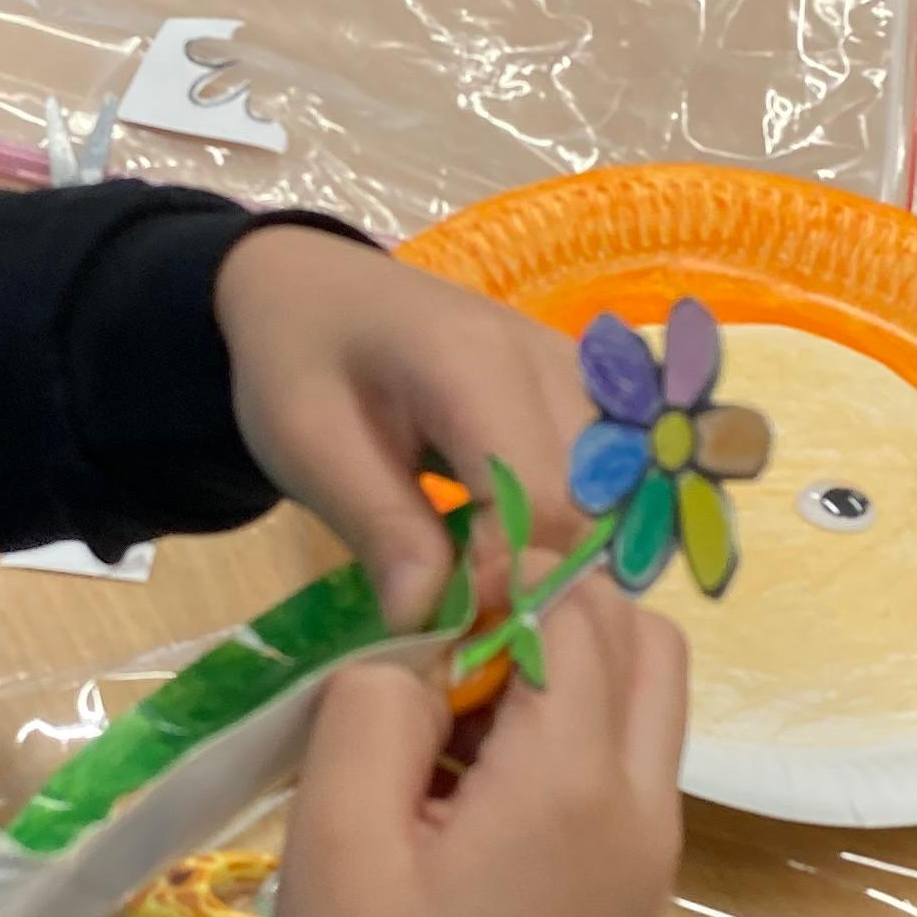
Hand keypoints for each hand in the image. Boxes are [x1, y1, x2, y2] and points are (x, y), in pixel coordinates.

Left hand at [215, 227, 587, 628]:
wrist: (309, 289)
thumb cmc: (298, 362)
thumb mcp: (307, 446)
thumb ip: (379, 529)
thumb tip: (431, 626)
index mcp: (472, 365)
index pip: (539, 501)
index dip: (507, 578)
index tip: (452, 622)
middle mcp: (550, 359)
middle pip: (594, 503)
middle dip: (543, 576)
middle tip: (472, 616)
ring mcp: (580, 370)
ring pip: (619, 494)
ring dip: (566, 554)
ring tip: (494, 583)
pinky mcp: (589, 387)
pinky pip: (616, 473)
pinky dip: (580, 524)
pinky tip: (522, 545)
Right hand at [274, 586, 688, 916]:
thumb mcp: (335, 838)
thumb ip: (374, 706)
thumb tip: (420, 657)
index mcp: (576, 780)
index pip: (577, 604)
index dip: (503, 570)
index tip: (424, 598)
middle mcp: (643, 807)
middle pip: (645, 641)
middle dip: (555, 608)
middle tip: (449, 653)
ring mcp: (651, 860)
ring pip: (646, 707)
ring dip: (568, 676)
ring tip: (451, 730)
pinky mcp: (634, 902)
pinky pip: (629, 774)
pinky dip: (571, 743)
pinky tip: (470, 799)